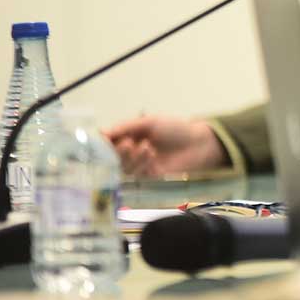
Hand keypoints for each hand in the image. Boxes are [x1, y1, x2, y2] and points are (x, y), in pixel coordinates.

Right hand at [103, 115, 225, 176]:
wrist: (198, 142)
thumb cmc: (176, 129)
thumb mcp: (149, 122)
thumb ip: (126, 127)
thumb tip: (100, 132)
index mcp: (130, 137)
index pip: (108, 143)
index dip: (103, 143)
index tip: (102, 141)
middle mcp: (132, 152)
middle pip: (112, 158)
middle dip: (118, 151)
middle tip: (128, 143)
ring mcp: (141, 166)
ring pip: (124, 167)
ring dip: (133, 157)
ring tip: (148, 146)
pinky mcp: (150, 177)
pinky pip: (138, 174)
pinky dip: (143, 163)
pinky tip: (153, 154)